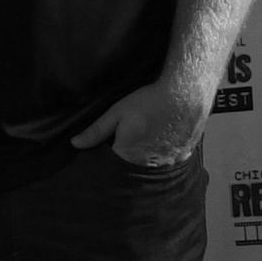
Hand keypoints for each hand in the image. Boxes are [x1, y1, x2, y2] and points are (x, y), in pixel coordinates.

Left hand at [70, 78, 208, 167]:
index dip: (110, 152)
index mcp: (129, 155)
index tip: (113, 142)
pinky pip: (169, 160)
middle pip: (132, 166)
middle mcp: (150, 164)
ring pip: (152, 165)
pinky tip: (162, 138)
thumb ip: (96, 131)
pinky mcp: (184, 156)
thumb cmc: (149, 102)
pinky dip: (164, 153)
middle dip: (129, 155)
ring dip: (147, 155)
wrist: (186, 94)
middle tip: (133, 135)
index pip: (113, 163)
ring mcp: (169, 162)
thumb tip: (75, 144)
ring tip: (148, 136)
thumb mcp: (116, 113)